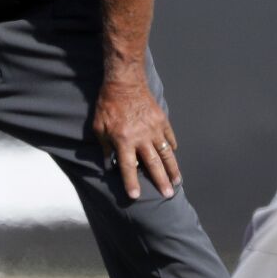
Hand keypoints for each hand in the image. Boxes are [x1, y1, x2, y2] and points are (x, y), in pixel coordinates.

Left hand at [93, 78, 179, 200]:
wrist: (124, 81)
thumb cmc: (108, 104)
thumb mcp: (99, 126)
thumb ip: (104, 147)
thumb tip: (108, 164)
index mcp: (124, 140)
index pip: (128, 167)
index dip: (131, 182)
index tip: (135, 196)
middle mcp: (141, 137)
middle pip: (153, 164)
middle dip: (161, 181)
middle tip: (168, 195)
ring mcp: (154, 129)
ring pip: (166, 153)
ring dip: (172, 169)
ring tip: (177, 181)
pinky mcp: (162, 120)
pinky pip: (169, 137)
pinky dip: (172, 147)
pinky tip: (173, 155)